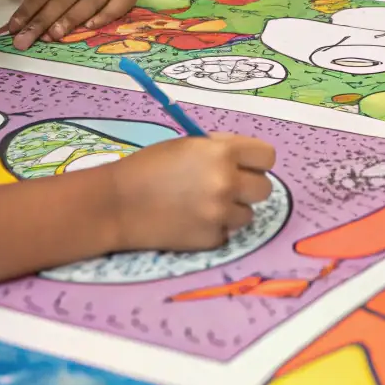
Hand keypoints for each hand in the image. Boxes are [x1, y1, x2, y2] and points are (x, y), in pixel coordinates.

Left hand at [0, 0, 137, 48]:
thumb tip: (23, 12)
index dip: (29, 9)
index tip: (14, 29)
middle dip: (43, 20)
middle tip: (27, 39)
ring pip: (89, 2)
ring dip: (69, 20)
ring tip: (52, 36)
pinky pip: (117, 5)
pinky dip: (104, 17)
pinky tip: (89, 27)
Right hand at [107, 134, 276, 252]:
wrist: (117, 204)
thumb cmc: (149, 166)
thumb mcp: (187, 145)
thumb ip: (219, 149)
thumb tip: (244, 158)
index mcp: (223, 153)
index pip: (267, 156)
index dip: (256, 161)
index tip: (245, 166)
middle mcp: (227, 183)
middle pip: (264, 189)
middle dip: (248, 187)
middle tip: (225, 187)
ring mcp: (221, 214)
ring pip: (248, 214)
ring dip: (231, 210)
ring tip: (202, 205)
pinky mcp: (212, 239)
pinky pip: (227, 233)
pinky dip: (214, 228)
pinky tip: (190, 221)